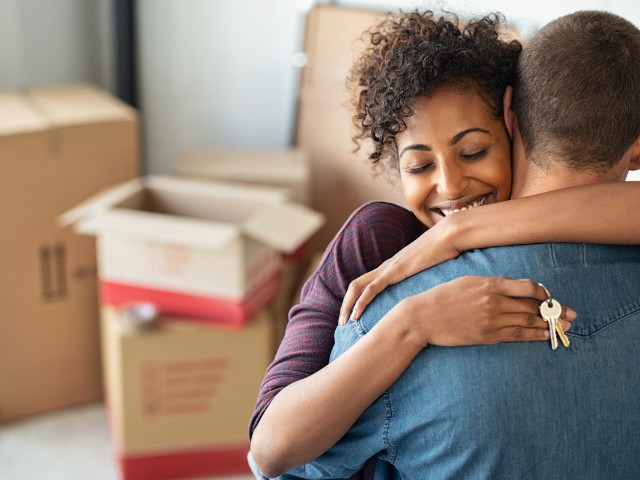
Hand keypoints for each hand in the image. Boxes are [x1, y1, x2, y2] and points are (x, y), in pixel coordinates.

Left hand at [339, 219, 459, 324]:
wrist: (450, 235)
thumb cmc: (446, 251)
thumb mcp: (434, 270)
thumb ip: (428, 279)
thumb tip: (435, 293)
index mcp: (393, 267)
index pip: (367, 283)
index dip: (357, 299)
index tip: (354, 316)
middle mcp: (387, 266)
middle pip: (356, 285)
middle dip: (345, 304)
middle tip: (342, 322)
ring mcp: (389, 268)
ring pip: (358, 286)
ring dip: (347, 305)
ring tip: (343, 322)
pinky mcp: (395, 271)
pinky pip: (371, 288)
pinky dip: (361, 302)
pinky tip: (356, 315)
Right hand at [398, 276, 576, 347]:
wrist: (423, 317)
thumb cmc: (443, 296)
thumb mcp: (468, 281)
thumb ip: (492, 284)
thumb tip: (515, 289)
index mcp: (490, 284)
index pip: (528, 287)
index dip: (544, 293)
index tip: (550, 297)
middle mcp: (494, 302)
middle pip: (533, 307)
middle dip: (555, 311)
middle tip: (571, 315)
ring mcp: (491, 321)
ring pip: (528, 322)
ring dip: (549, 325)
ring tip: (564, 326)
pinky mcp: (486, 336)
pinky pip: (516, 336)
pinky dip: (533, 336)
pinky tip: (545, 336)